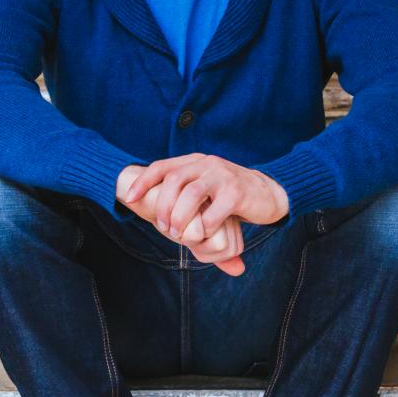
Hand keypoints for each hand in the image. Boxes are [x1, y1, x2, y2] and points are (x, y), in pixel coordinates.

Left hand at [121, 154, 288, 241]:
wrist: (268, 193)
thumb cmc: (229, 196)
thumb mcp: (205, 188)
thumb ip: (184, 194)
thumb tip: (153, 211)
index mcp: (195, 162)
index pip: (162, 167)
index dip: (143, 182)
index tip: (129, 199)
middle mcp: (207, 164)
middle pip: (174, 180)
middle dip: (163, 207)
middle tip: (164, 228)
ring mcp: (222, 176)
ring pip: (191, 195)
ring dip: (180, 218)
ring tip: (179, 234)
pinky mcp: (237, 192)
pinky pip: (214, 212)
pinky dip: (205, 227)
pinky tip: (206, 234)